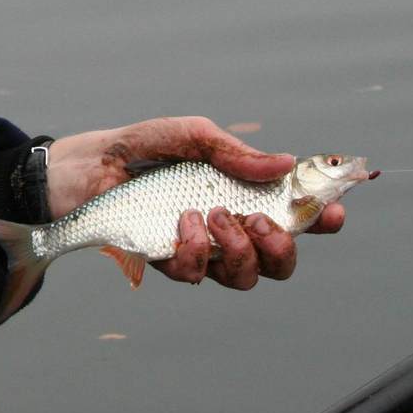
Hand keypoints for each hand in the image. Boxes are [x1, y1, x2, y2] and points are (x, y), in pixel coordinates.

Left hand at [44, 115, 345, 289]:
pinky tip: (181, 223)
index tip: (334, 212)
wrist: (77, 170)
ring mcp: (199, 248)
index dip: (322, 218)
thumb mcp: (185, 135)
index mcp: (241, 192)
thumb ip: (230, 151)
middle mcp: (227, 226)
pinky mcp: (167, 262)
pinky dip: (195, 251)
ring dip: (238, 251)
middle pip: (279, 261)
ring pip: (244, 277)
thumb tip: (283, 164)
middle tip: (257, 219)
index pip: (294, 213)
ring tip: (212, 217)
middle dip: (282, 248)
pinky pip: (197, 274)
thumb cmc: (136, 147)